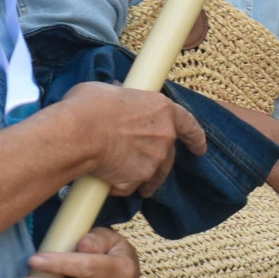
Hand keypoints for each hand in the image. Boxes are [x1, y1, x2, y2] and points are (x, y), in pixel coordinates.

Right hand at [62, 83, 205, 196]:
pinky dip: (120, 184)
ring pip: (151, 175)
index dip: (196, 137)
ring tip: (124, 177)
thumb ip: (122, 100)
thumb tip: (115, 98)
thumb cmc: (91, 105)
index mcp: (162, 110)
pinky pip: (129, 186)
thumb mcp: (110, 91)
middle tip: (140, 160)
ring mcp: (152, 162)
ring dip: (142, 178)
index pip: (189, 125)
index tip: (200, 148)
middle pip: (168, 155)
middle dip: (158, 161)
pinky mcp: (135, 181)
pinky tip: (105, 178)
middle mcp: (164, 137)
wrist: (79, 133)